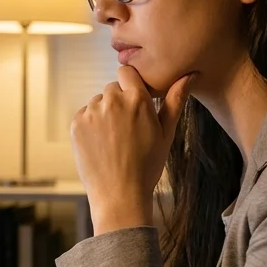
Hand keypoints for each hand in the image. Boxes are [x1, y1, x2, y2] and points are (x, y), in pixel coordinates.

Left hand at [70, 67, 193, 234]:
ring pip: (98, 102)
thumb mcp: (166, 132)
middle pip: (112, 88)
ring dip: (104, 113)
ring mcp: (92, 112)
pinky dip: (90, 125)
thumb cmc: (147, 166)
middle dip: (119, 102)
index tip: (134, 100)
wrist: (120, 195)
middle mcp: (113, 100)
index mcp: (137, 99)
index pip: (127, 72)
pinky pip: (84, 115)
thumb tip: (189, 75)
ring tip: (113, 140)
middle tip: (126, 129)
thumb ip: (175, 100)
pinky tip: (101, 144)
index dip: (130, 84)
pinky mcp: (76, 124)